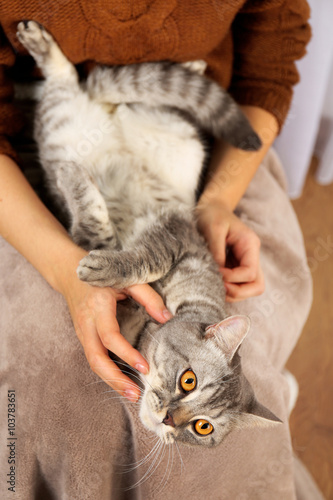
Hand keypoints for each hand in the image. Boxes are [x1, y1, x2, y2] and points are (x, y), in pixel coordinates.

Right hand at [60, 253, 171, 401]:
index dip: (126, 354)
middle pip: (95, 358)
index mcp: (98, 307)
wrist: (70, 273)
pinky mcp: (82, 338)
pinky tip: (122, 381)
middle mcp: (86, 323)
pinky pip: (93, 359)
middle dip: (115, 379)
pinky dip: (107, 373)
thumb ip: (149, 297)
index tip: (145, 367)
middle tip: (136, 394)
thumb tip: (167, 318)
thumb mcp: (128, 278)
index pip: (110, 336)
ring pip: (92, 363)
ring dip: (111, 381)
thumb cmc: (104, 276)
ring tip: (132, 394)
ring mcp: (81, 332)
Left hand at [196, 200, 263, 301]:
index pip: (250, 272)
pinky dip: (227, 289)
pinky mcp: (235, 267)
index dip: (233, 278)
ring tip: (213, 287)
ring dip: (233, 293)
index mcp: (250, 245)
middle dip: (239, 292)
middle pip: (257, 286)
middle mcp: (251, 256)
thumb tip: (217, 273)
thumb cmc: (212, 214)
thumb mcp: (213, 229)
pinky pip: (237, 285)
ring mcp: (245, 263)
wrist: (211, 208)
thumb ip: (216, 251)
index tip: (216, 273)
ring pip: (249, 289)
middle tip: (219, 288)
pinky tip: (213, 283)